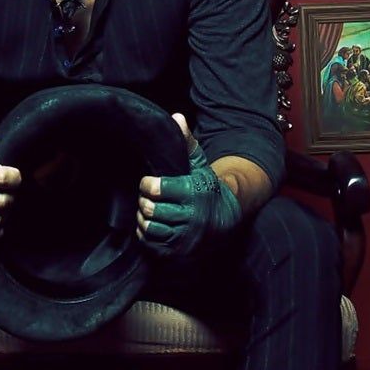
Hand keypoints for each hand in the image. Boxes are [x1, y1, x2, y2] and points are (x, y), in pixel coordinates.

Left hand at [136, 114, 240, 258]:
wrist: (226, 219)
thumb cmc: (206, 188)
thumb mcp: (199, 165)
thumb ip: (186, 143)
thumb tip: (177, 117)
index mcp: (193, 193)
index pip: (158, 189)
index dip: (148, 184)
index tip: (148, 181)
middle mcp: (190, 218)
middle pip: (151, 209)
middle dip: (144, 201)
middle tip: (146, 196)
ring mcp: (184, 238)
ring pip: (150, 228)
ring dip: (144, 217)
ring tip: (148, 209)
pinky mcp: (178, 252)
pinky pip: (152, 244)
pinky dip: (146, 234)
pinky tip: (151, 224)